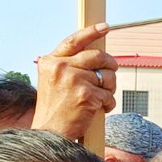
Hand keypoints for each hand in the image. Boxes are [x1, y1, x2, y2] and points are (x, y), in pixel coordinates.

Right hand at [32, 24, 116, 140]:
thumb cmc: (55, 110)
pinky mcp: (85, 95)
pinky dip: (109, 104)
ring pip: (107, 76)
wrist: (49, 135)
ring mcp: (73, 80)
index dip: (91, 32)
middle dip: (110, 65)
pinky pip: (109, 95)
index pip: (74, 41)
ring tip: (101, 98)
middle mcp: (60, 67)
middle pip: (98, 56)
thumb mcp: (52, 81)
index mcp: (50, 62)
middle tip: (112, 72)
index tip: (105, 27)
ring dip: (110, 88)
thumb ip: (68, 66)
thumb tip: (95, 55)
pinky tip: (99, 110)